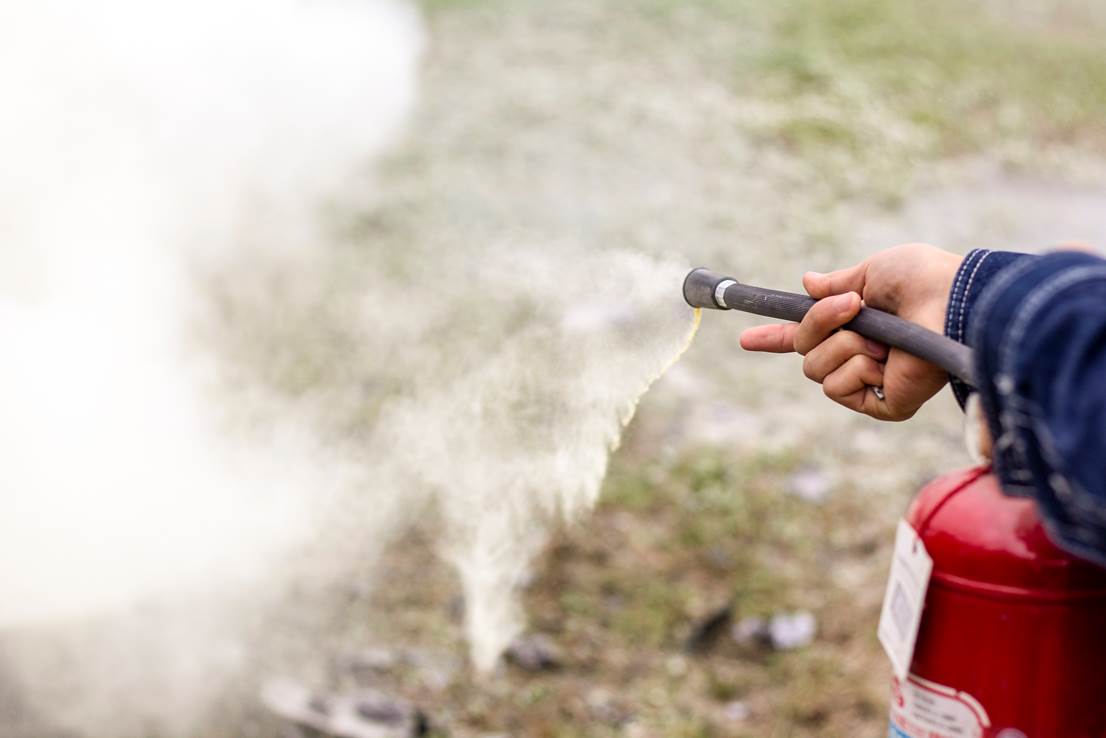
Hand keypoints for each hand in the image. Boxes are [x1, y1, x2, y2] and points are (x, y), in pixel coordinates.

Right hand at [739, 243, 963, 419]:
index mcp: (858, 325)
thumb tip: (808, 282)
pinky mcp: (882, 405)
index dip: (775, 337)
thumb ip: (839, 283)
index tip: (746, 338)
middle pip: (805, 351)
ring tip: (883, 340)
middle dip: (820, 325)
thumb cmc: (924, 281)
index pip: (810, 336)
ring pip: (816, 370)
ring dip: (844, 346)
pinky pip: (837, 388)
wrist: (953, 302)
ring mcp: (870, 382)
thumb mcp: (872, 272)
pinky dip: (857, 368)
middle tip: (852, 308)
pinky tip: (887, 362)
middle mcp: (861, 355)